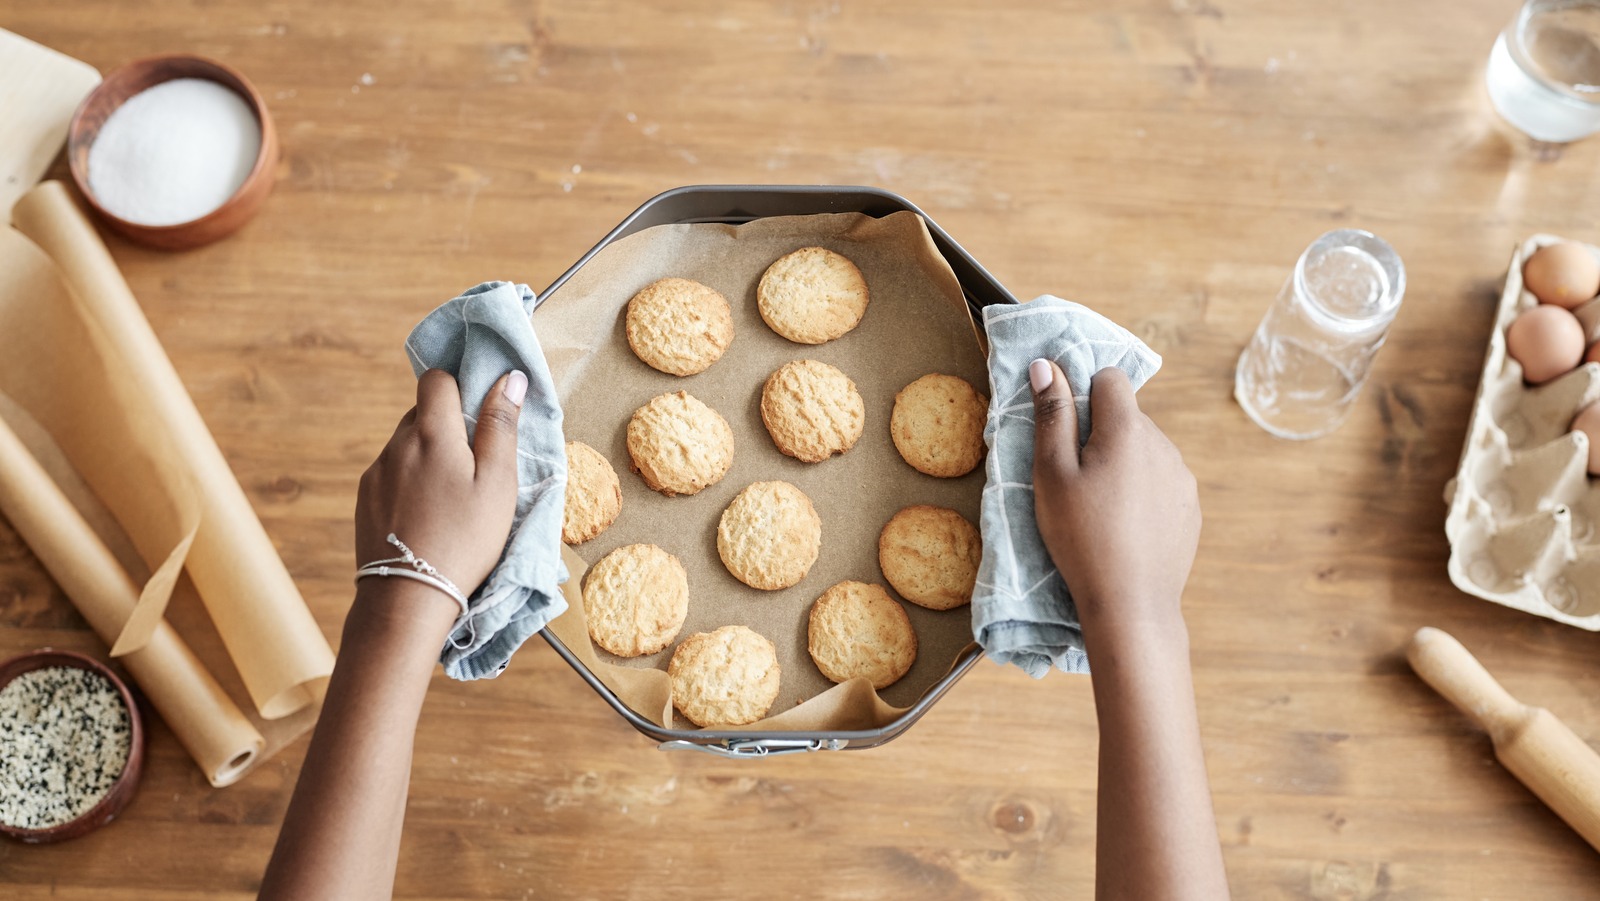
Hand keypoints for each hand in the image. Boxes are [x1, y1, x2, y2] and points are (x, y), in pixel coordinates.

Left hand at [355, 369, 527, 609]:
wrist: (407, 598)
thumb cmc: (465, 540)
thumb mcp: (498, 484)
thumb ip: (501, 426)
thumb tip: (509, 378)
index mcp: (432, 434)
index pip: (436, 379)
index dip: (459, 387)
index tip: (479, 414)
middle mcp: (396, 445)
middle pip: (421, 413)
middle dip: (447, 426)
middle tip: (474, 465)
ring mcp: (376, 473)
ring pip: (406, 445)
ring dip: (428, 456)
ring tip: (450, 497)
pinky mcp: (364, 500)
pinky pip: (391, 474)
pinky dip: (410, 482)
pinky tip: (426, 514)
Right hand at [1029, 359, 1198, 630]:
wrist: (1131, 604)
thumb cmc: (1080, 537)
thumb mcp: (1052, 475)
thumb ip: (1052, 415)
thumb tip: (1047, 364)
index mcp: (1127, 429)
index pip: (1110, 378)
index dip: (1083, 395)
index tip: (1065, 432)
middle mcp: (1163, 444)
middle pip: (1127, 416)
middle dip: (1100, 434)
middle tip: (1075, 480)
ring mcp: (1182, 476)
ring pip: (1145, 449)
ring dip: (1122, 463)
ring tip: (1100, 508)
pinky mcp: (1190, 506)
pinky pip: (1161, 480)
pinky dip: (1142, 491)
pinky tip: (1124, 526)